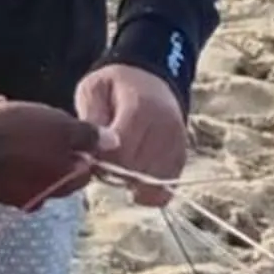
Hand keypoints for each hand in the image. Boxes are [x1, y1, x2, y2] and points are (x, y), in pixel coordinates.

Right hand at [0, 99, 111, 210]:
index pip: (86, 168)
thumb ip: (88, 136)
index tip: (68, 126)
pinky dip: (7, 147)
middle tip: (38, 117)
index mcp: (64, 182)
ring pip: (31, 162)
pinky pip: (8, 165)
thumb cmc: (19, 134)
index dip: (81, 144)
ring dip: (26, 139)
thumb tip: (114, 142)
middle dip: (50, 140)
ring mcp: (18, 195)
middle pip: (58, 166)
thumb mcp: (61, 126)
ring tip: (12, 114)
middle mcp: (44, 196)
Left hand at [75, 62, 188, 201]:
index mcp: (141, 108)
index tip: (92, 154)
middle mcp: (166, 128)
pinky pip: (164, 190)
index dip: (101, 160)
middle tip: (104, 160)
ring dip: (130, 183)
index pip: (121, 152)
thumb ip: (91, 118)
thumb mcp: (93, 90)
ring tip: (120, 164)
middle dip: (114, 173)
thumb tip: (92, 150)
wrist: (151, 83)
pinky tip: (135, 174)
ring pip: (151, 185)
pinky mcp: (182, 160)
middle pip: (135, 171)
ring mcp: (178, 145)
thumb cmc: (115, 89)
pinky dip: (145, 190)